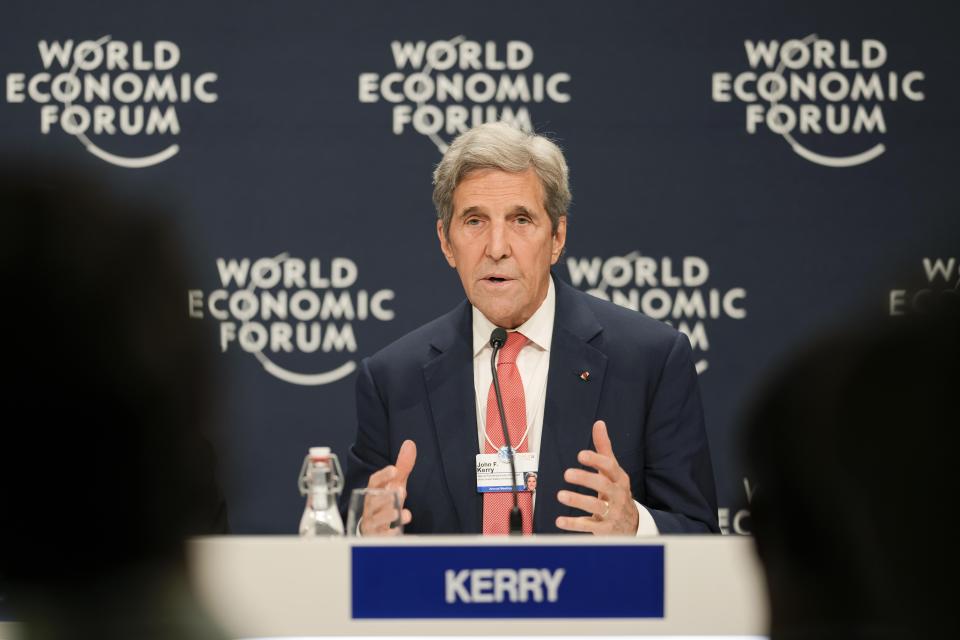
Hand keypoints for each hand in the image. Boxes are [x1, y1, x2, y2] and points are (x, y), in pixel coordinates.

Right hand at [361, 440, 415, 535]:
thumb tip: (410, 444)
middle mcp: (370, 507)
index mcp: (374, 491)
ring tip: (400, 512)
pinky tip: (398, 531)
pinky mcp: (377, 538)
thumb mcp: (395, 484)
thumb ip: (403, 466)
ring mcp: (372, 523)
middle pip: (373, 500)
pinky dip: (389, 535)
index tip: (394, 470)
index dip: (384, 475)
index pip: (374, 481)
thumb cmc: (384, 503)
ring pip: (375, 519)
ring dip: (387, 515)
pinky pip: (380, 537)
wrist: (372, 529)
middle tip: (400, 491)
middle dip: (385, 496)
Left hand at [555, 420, 639, 534]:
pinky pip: (589, 526)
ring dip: (578, 500)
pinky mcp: (605, 529)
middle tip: (567, 473)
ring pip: (596, 506)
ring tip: (561, 495)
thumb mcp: (613, 471)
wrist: (633, 525)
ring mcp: (613, 513)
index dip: (596, 460)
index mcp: (619, 479)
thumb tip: (599, 424)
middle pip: (603, 485)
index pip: (610, 467)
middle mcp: (618, 495)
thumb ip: (604, 449)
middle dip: (585, 478)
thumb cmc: (617, 492)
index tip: (581, 455)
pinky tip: (559, 520)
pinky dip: (574, 524)